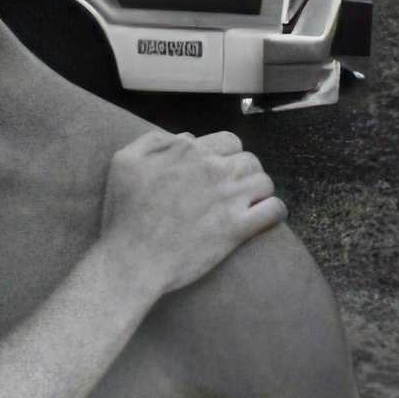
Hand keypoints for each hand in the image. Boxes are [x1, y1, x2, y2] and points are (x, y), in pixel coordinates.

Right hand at [96, 128, 280, 299]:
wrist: (132, 259)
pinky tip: (265, 216)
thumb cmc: (124, 213)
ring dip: (259, 191)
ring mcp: (228, 198)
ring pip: (265, 181)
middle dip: (244, 173)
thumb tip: (186, 138)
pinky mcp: (238, 228)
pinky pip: (274, 210)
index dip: (226, 156)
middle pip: (250, 159)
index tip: (219, 171)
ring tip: (249, 203)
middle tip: (233, 189)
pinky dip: (274, 211)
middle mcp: (213, 169)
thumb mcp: (124, 161)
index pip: (229, 141)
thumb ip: (154, 140)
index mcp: (189, 151)